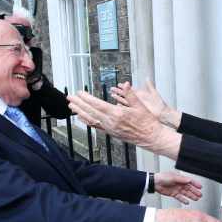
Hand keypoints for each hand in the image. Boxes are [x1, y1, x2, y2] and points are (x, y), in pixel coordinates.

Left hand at [67, 90, 181, 158]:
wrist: (151, 137)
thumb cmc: (148, 122)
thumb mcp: (140, 106)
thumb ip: (131, 94)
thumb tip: (126, 84)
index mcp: (118, 114)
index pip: (98, 105)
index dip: (87, 99)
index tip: (79, 93)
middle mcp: (112, 122)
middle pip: (91, 112)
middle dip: (79, 104)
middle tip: (69, 98)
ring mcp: (110, 129)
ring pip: (91, 120)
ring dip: (80, 112)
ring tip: (71, 106)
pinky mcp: (111, 132)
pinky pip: (96, 126)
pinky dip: (87, 121)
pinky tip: (82, 118)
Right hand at [111, 81, 166, 119]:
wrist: (163, 115)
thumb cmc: (160, 105)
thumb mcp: (154, 93)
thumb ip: (150, 86)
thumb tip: (147, 78)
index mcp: (141, 95)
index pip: (130, 90)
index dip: (124, 87)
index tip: (118, 84)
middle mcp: (138, 100)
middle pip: (126, 95)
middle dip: (119, 92)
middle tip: (112, 89)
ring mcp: (137, 107)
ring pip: (125, 101)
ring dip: (119, 98)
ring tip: (112, 95)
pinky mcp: (137, 112)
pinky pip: (127, 108)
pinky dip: (122, 107)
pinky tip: (117, 105)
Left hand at [154, 172, 201, 203]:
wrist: (155, 183)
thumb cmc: (162, 177)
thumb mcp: (173, 177)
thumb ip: (182, 179)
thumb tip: (189, 180)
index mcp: (180, 178)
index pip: (190, 181)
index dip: (195, 184)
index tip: (200, 187)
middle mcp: (179, 184)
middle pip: (189, 188)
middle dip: (195, 191)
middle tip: (200, 195)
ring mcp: (177, 189)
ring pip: (186, 193)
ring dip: (191, 196)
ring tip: (196, 199)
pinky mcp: (173, 194)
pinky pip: (180, 197)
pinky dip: (183, 200)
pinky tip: (187, 202)